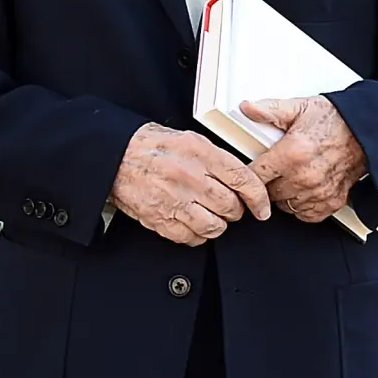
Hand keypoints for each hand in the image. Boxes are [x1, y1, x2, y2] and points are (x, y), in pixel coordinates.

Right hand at [110, 123, 272, 245]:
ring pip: (214, 226)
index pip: (243, 180)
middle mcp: (190, 177)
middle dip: (234, 209)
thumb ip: (217, 158)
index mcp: (200, 153)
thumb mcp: (189, 139)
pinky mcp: (161, 219)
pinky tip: (192, 222)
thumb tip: (242, 177)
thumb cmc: (151, 146)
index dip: (258, 198)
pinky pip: (192, 238)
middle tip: (227, 205)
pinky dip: (197, 234)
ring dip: (217, 223)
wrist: (116, 156)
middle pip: (231, 206)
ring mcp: (174, 200)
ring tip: (209, 214)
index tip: (261, 207)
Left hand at [242, 96, 367, 223]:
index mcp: (292, 153)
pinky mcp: (330, 202)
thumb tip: (247, 108)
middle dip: (268, 182)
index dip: (250, 172)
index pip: (255, 175)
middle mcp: (304, 176)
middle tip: (275, 168)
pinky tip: (303, 188)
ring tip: (291, 176)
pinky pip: (305, 214)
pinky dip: (301, 204)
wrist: (367, 132)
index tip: (250, 169)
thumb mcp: (300, 107)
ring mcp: (318, 192)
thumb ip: (270, 109)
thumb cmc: (336, 120)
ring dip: (284, 194)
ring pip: (285, 205)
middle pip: (268, 192)